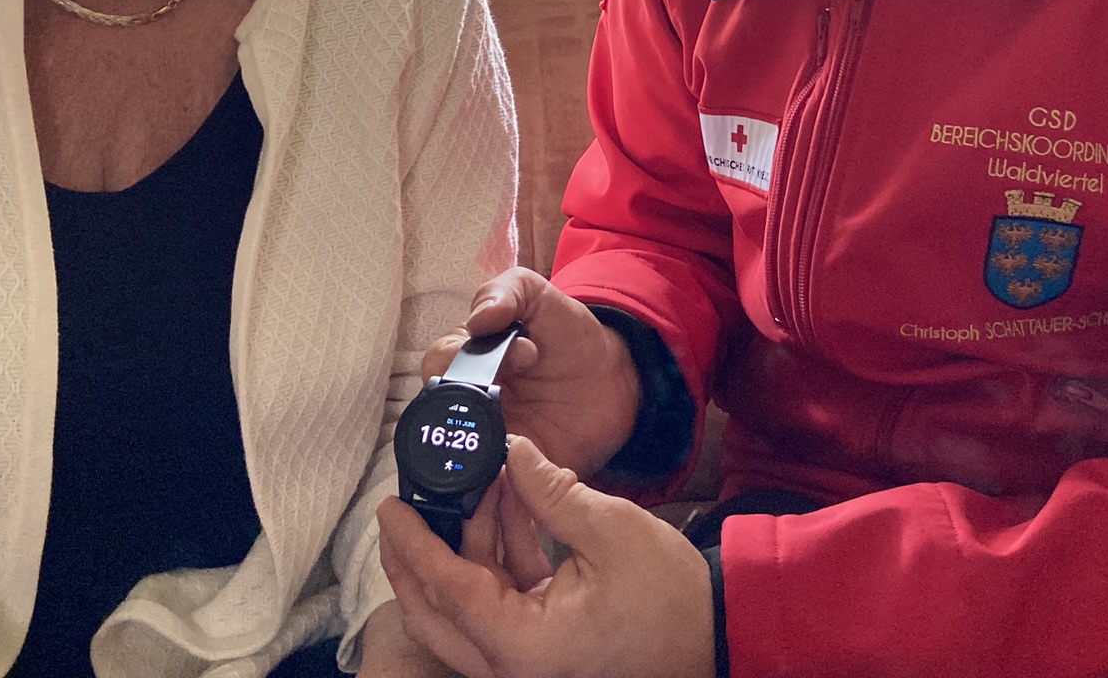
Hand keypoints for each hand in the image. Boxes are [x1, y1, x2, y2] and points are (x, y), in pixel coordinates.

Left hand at [376, 437, 714, 677]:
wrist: (716, 633)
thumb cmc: (670, 596)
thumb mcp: (611, 531)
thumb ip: (550, 492)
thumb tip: (511, 451)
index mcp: (524, 647)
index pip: (448, 592)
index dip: (416, 545)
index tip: (391, 508)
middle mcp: (514, 665)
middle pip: (437, 615)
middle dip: (415, 558)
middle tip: (402, 509)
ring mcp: (526, 660)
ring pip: (465, 607)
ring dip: (465, 547)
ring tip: (479, 483)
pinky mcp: (542, 646)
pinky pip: (499, 601)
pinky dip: (498, 556)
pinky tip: (510, 503)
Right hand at [426, 269, 639, 477]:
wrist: (615, 382)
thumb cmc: (569, 336)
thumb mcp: (539, 297)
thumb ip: (506, 292)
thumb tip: (478, 318)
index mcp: (466, 362)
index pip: (439, 366)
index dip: (470, 359)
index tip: (526, 354)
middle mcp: (467, 406)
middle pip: (439, 421)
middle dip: (467, 416)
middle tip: (512, 404)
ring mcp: (488, 446)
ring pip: (459, 465)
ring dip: (479, 462)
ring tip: (519, 448)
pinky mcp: (515, 480)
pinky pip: (495, 497)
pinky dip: (501, 497)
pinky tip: (523, 484)